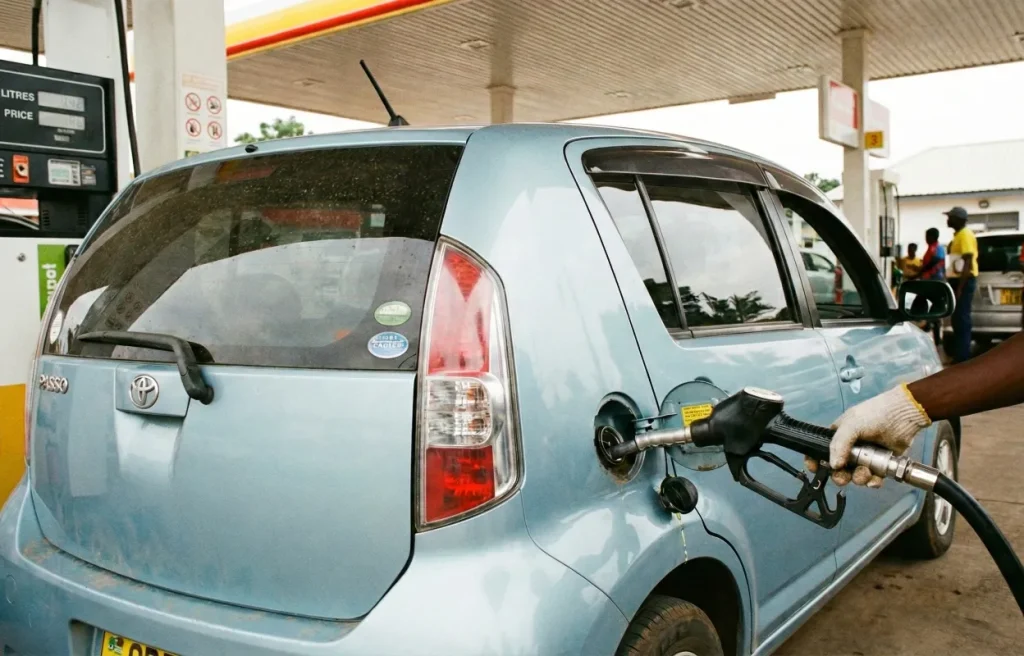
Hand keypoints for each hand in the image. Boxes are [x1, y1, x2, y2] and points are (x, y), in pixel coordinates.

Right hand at [805, 385, 930, 487]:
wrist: (903, 415)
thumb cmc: (875, 414)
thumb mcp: (851, 425)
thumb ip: (838, 445)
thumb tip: (834, 466)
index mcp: (839, 435)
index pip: (821, 450)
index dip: (816, 460)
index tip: (815, 468)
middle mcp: (850, 448)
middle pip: (838, 468)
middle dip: (840, 475)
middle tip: (843, 476)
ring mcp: (866, 457)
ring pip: (855, 475)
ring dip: (858, 478)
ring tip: (866, 473)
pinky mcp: (881, 465)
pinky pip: (872, 478)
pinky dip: (872, 482)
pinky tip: (875, 480)